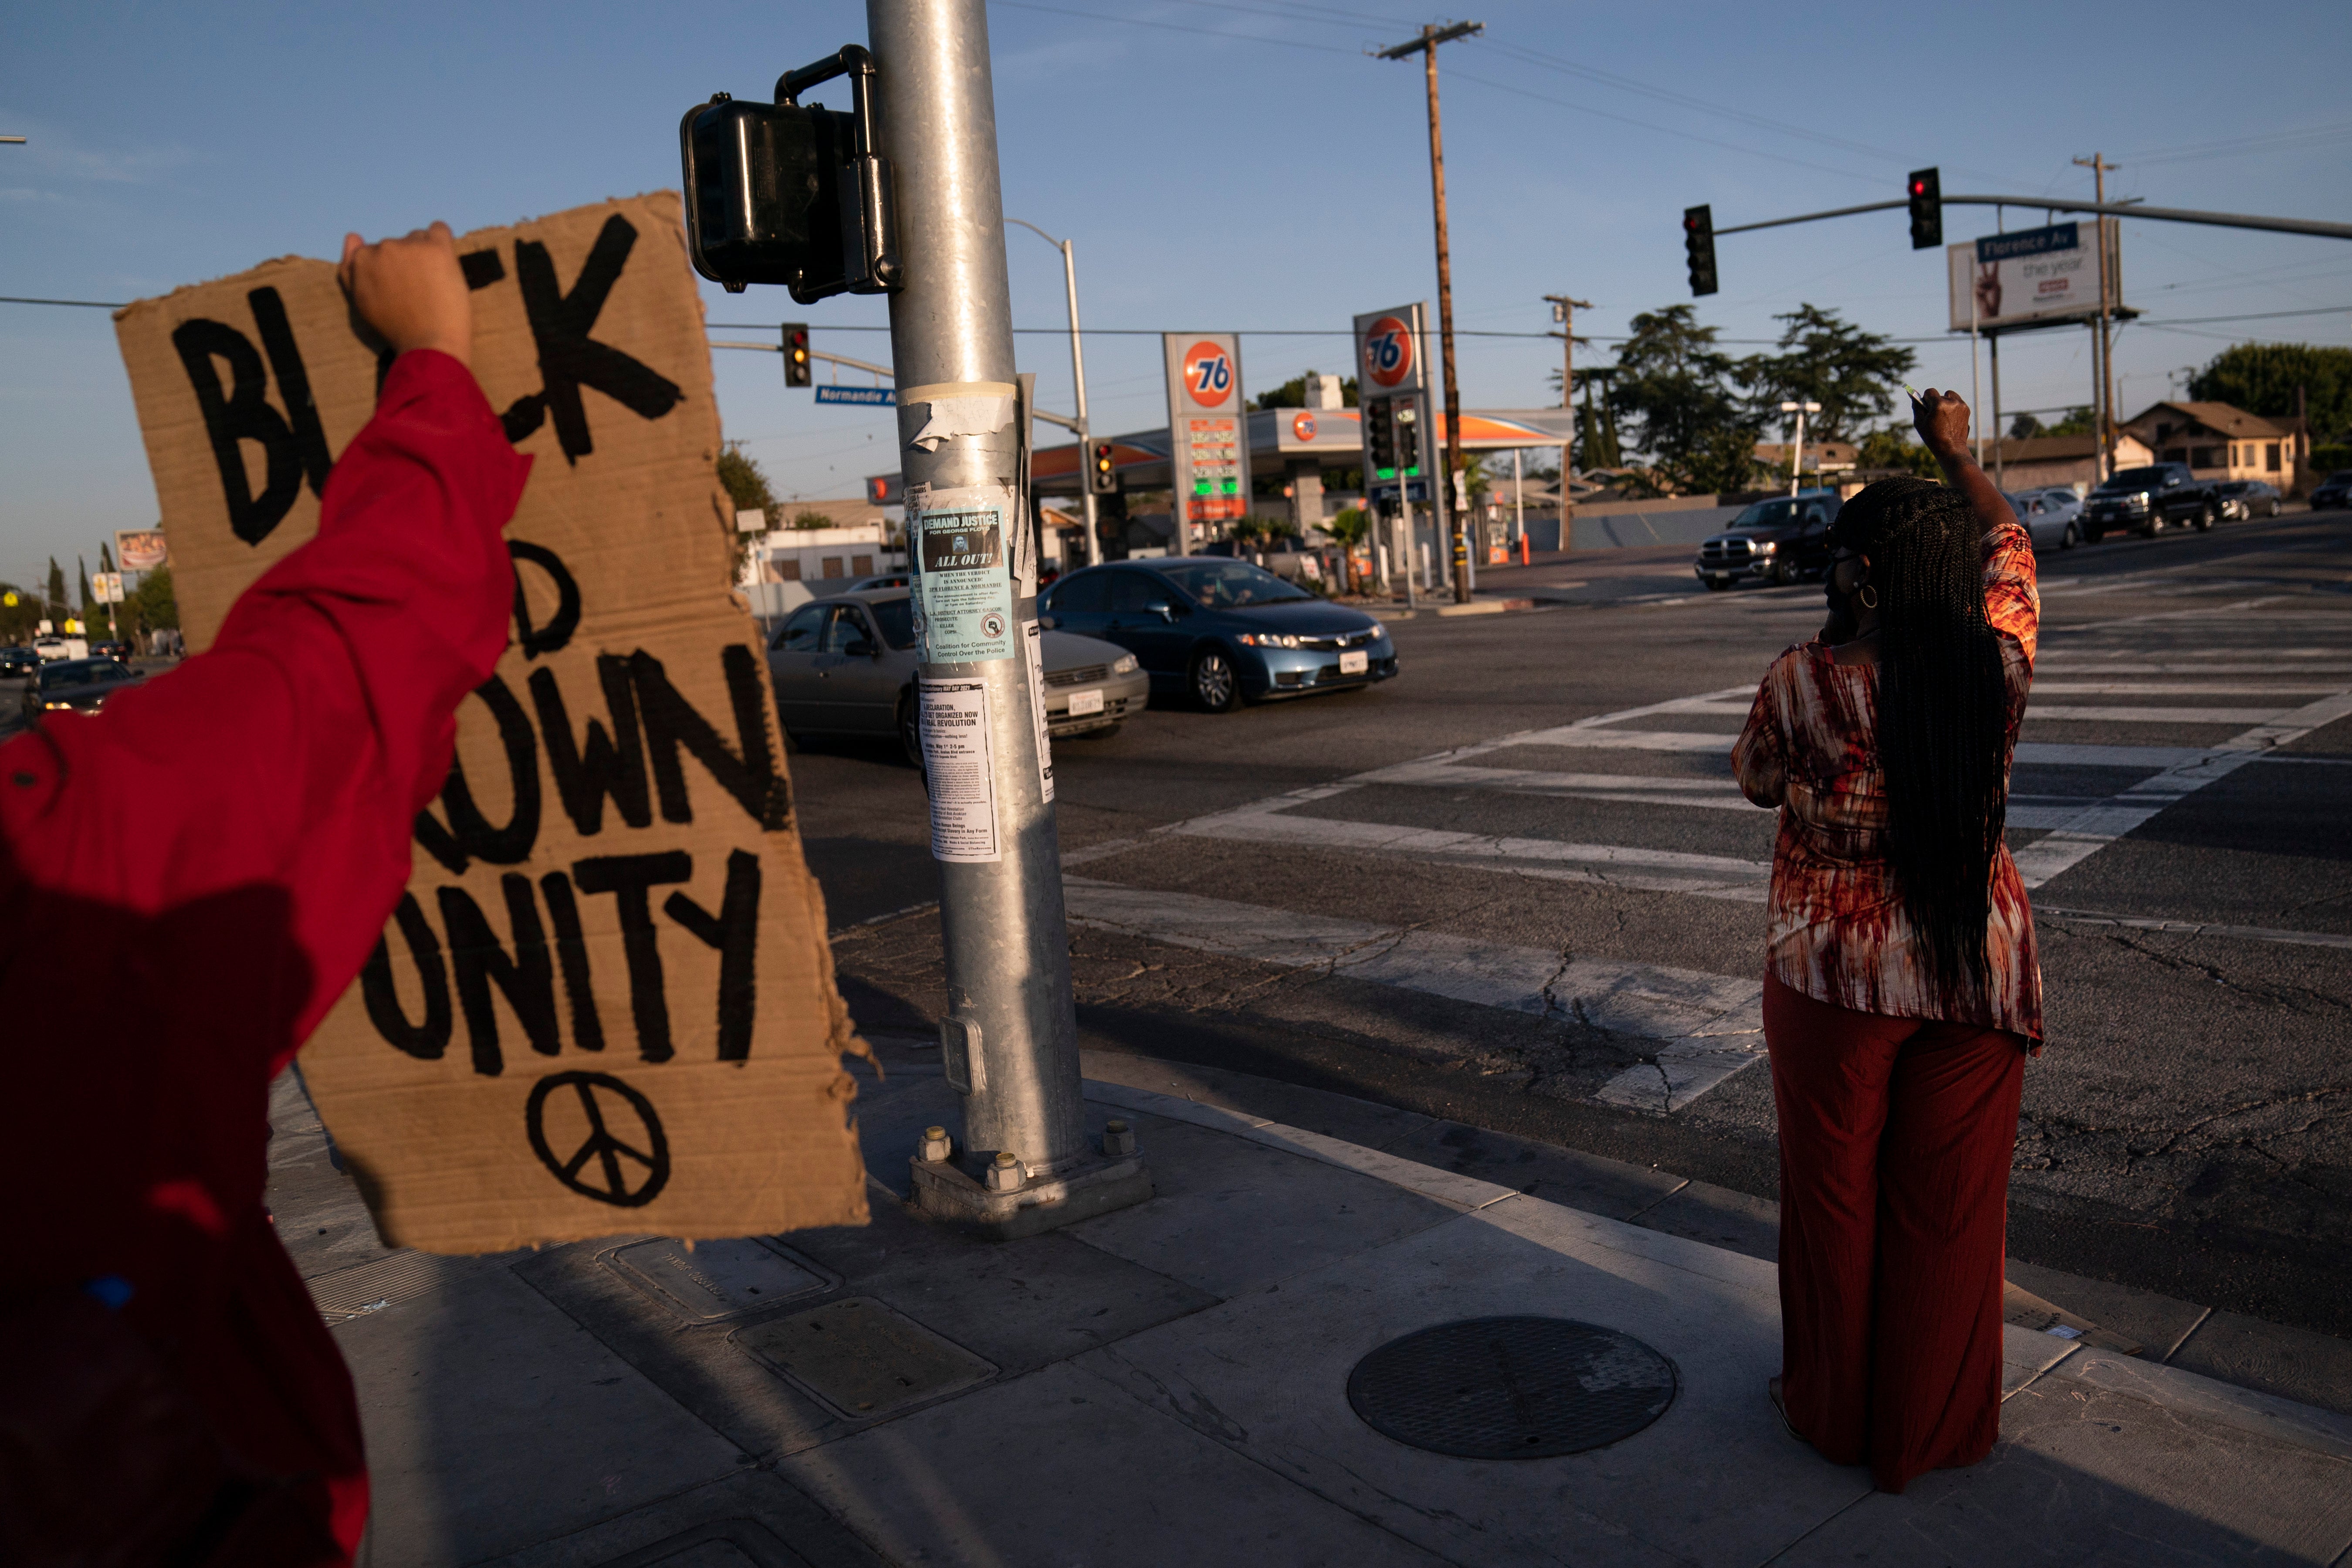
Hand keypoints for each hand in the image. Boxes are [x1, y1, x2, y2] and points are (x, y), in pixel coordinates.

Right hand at [338, 222, 470, 366]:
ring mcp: (409, 246)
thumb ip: (351, 270)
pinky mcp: (436, 248)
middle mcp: (381, 248)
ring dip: (426, 255)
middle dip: (407, 263)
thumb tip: (352, 236)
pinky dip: (443, 241)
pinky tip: (446, 261)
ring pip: (419, 239)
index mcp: (361, 261)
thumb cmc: (397, 330)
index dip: (390, 272)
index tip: (400, 290)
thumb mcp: (361, 302)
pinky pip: (440, 229)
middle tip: (419, 292)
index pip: (374, 252)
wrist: (430, 345)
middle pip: (398, 245)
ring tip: (434, 286)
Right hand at [1911, 386, 1970, 460]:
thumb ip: (1916, 407)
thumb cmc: (1932, 437)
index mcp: (1939, 404)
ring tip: (1944, 416)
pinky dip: (1953, 407)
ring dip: (1946, 402)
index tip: (1926, 407)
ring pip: (1950, 396)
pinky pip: (1957, 402)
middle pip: (1940, 395)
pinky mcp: (1966, 409)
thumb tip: (1911, 393)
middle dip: (1936, 403)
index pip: (1930, 391)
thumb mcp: (1919, 423)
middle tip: (1935, 416)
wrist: (1951, 448)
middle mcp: (1951, 402)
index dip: (1926, 399)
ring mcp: (1961, 405)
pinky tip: (1950, 418)